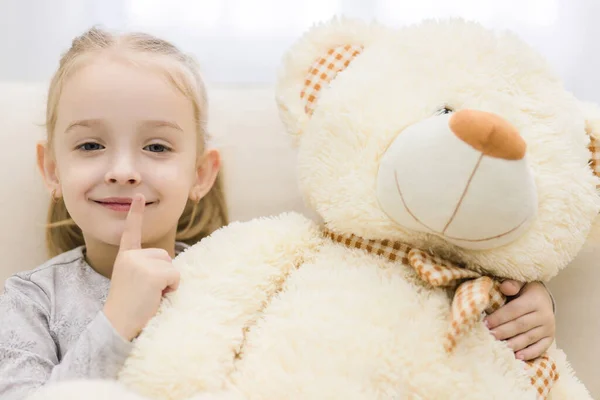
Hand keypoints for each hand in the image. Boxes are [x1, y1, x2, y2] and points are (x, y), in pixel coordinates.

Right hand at [103, 194, 180, 340]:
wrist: (116, 325)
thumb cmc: (129, 308)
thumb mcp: (134, 281)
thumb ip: (146, 268)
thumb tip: (168, 267)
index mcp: (125, 257)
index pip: (131, 232)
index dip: (135, 214)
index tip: (139, 197)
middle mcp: (130, 256)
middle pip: (165, 256)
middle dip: (163, 274)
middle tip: (147, 292)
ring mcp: (140, 263)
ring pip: (171, 266)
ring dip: (167, 283)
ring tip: (149, 296)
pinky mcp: (151, 273)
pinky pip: (175, 276)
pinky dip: (171, 288)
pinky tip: (154, 297)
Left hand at [484, 280, 554, 360]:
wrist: (544, 298)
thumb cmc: (525, 291)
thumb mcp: (521, 283)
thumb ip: (512, 284)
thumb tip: (505, 287)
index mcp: (535, 300)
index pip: (514, 310)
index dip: (499, 317)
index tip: (485, 323)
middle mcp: (544, 315)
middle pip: (520, 325)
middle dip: (503, 332)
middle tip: (489, 337)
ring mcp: (549, 328)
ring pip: (529, 338)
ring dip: (513, 344)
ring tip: (499, 348)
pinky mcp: (550, 338)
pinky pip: (540, 348)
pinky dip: (529, 353)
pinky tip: (517, 357)